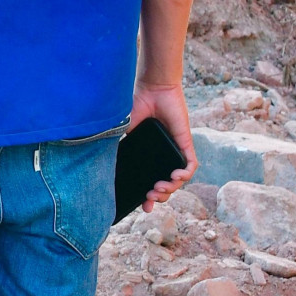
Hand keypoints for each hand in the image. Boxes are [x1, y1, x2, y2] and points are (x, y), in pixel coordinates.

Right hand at [130, 81, 196, 211]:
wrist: (152, 88)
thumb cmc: (138, 104)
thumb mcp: (125, 131)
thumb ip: (119, 146)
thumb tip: (104, 164)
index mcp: (152, 155)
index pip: (153, 182)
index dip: (150, 197)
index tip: (144, 206)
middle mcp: (166, 156)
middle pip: (169, 185)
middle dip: (161, 197)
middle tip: (150, 198)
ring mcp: (177, 150)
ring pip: (181, 179)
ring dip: (172, 189)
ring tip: (159, 188)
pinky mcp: (186, 142)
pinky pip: (191, 164)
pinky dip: (185, 174)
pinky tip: (175, 177)